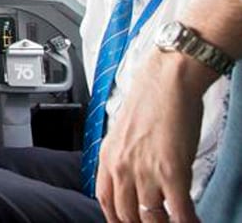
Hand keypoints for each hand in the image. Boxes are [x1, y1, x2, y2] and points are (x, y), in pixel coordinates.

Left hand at [96, 50, 210, 222]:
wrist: (166, 82)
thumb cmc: (150, 103)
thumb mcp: (123, 134)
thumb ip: (124, 159)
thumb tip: (131, 181)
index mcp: (107, 158)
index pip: (105, 202)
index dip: (117, 220)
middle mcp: (122, 168)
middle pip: (126, 215)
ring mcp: (146, 172)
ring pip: (150, 217)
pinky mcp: (172, 172)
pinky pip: (179, 211)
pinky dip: (186, 222)